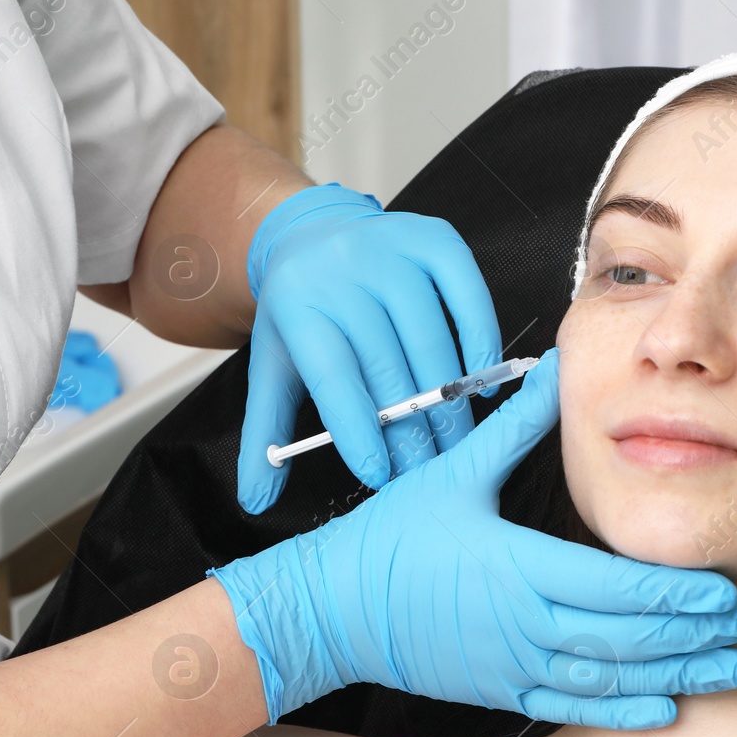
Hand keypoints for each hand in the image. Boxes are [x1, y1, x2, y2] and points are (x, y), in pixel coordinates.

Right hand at [209, 348, 736, 727]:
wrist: (333, 608)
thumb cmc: (390, 538)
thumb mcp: (453, 471)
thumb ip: (514, 426)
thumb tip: (555, 370)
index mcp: (521, 566)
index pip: (621, 587)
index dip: (682, 594)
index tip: (731, 589)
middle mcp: (526, 623)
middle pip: (632, 636)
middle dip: (700, 633)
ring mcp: (514, 662)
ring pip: (613, 677)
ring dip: (678, 676)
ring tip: (732, 672)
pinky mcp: (500, 687)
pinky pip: (574, 705)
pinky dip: (624, 710)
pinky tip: (664, 709)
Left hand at [237, 183, 502, 513]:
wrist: (311, 233)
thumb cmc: (300, 315)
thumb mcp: (272, 368)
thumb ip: (264, 437)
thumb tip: (256, 502)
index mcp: (296, 303)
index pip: (333, 376)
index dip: (359, 428)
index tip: (380, 474)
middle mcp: (342, 269)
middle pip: (387, 364)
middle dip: (410, 430)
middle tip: (426, 474)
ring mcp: (391, 248)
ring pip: (430, 338)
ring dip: (448, 401)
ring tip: (455, 445)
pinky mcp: (434, 237)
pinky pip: (467, 294)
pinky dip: (479, 341)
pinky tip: (478, 384)